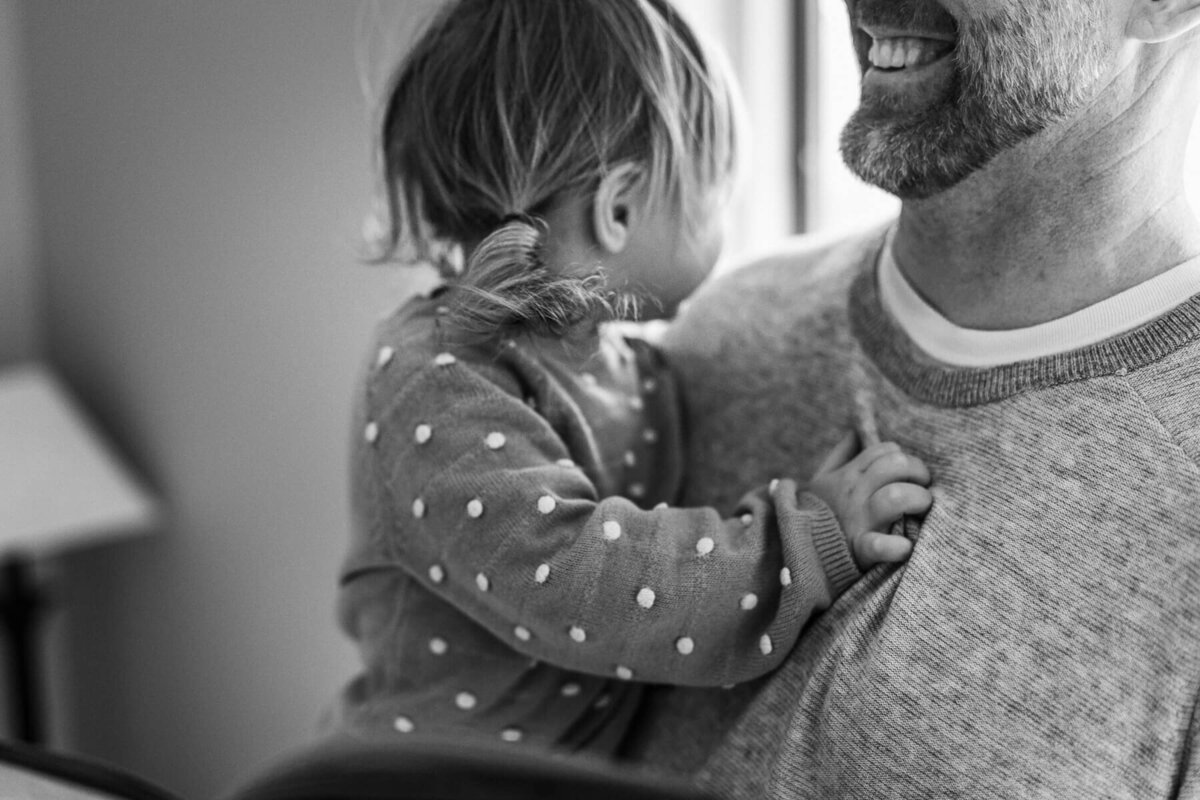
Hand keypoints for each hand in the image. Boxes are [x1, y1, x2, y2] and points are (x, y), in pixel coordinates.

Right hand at [808, 432, 932, 569]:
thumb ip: (840, 454)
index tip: (906, 472)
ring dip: (917, 499)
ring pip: (895, 497)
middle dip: (918, 471)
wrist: (800, 550)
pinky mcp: (860, 549)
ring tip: (923, 508)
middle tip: (923, 486)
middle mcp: (855, 493)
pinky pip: (880, 546)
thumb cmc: (820, 513)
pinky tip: (905, 547)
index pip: (885, 450)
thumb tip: (855, 430)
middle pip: (895, 465)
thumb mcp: (822, 479)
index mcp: (849, 475)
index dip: (901, 456)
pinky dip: (896, 547)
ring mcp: (859, 520)